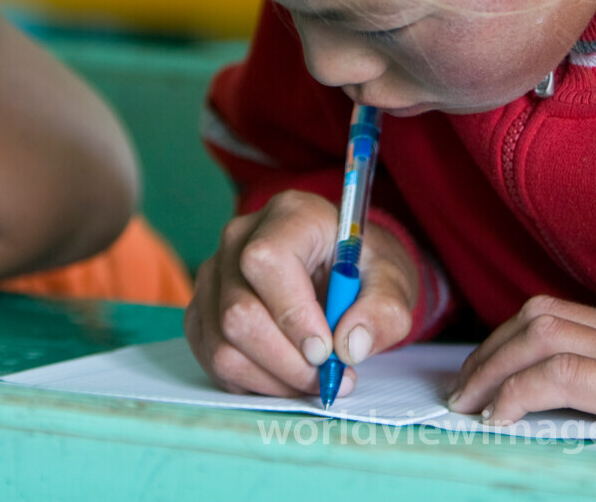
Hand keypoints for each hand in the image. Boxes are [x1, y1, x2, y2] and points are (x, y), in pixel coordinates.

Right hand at [184, 189, 418, 397]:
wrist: (342, 269)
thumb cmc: (363, 268)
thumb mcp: (392, 281)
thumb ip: (382, 310)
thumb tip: (351, 346)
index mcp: (290, 215)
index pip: (266, 261)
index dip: (292, 314)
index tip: (326, 350)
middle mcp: (240, 238)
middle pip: (238, 313)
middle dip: (286, 360)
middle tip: (327, 376)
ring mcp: (214, 273)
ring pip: (222, 344)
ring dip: (272, 378)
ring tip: (313, 379)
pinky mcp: (203, 307)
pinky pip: (211, 357)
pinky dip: (252, 380)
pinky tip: (286, 376)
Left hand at [446, 293, 595, 436]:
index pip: (571, 315)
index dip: (522, 335)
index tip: (496, 365)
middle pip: (542, 315)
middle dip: (492, 346)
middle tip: (464, 385)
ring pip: (540, 332)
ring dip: (492, 366)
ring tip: (469, 403)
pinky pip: (563, 374)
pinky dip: (519, 392)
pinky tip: (501, 417)